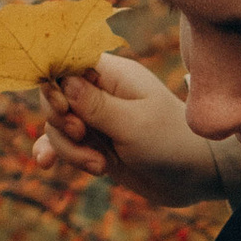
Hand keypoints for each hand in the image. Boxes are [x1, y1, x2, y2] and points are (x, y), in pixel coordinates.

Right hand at [33, 55, 235, 209]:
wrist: (195, 176)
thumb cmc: (171, 142)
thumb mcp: (133, 124)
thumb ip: (95, 105)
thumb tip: (62, 81)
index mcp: (114, 73)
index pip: (67, 64)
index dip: (55, 86)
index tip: (65, 109)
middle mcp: (101, 91)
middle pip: (55, 96)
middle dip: (62, 122)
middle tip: (82, 136)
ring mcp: (96, 118)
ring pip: (58, 125)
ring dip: (69, 148)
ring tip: (99, 165)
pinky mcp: (94, 142)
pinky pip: (63, 143)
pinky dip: (55, 152)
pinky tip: (45, 163)